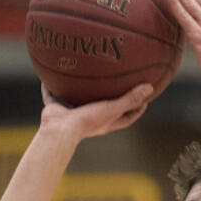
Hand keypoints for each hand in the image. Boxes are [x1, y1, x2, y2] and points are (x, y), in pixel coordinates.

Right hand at [39, 82, 153, 141]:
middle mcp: (90, 118)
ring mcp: (72, 113)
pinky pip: (52, 94)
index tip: (146, 98)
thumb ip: (130, 98)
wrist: (60, 129)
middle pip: (105, 108)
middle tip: (120, 82)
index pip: (127, 117)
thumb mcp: (112, 108)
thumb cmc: (88, 121)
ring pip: (78, 99)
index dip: (137, 109)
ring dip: (80, 89)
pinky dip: (50, 85)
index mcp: (106, 122)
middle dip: (112, 98)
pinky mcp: (55, 108)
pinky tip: (50, 71)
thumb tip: (150, 87)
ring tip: (84, 72)